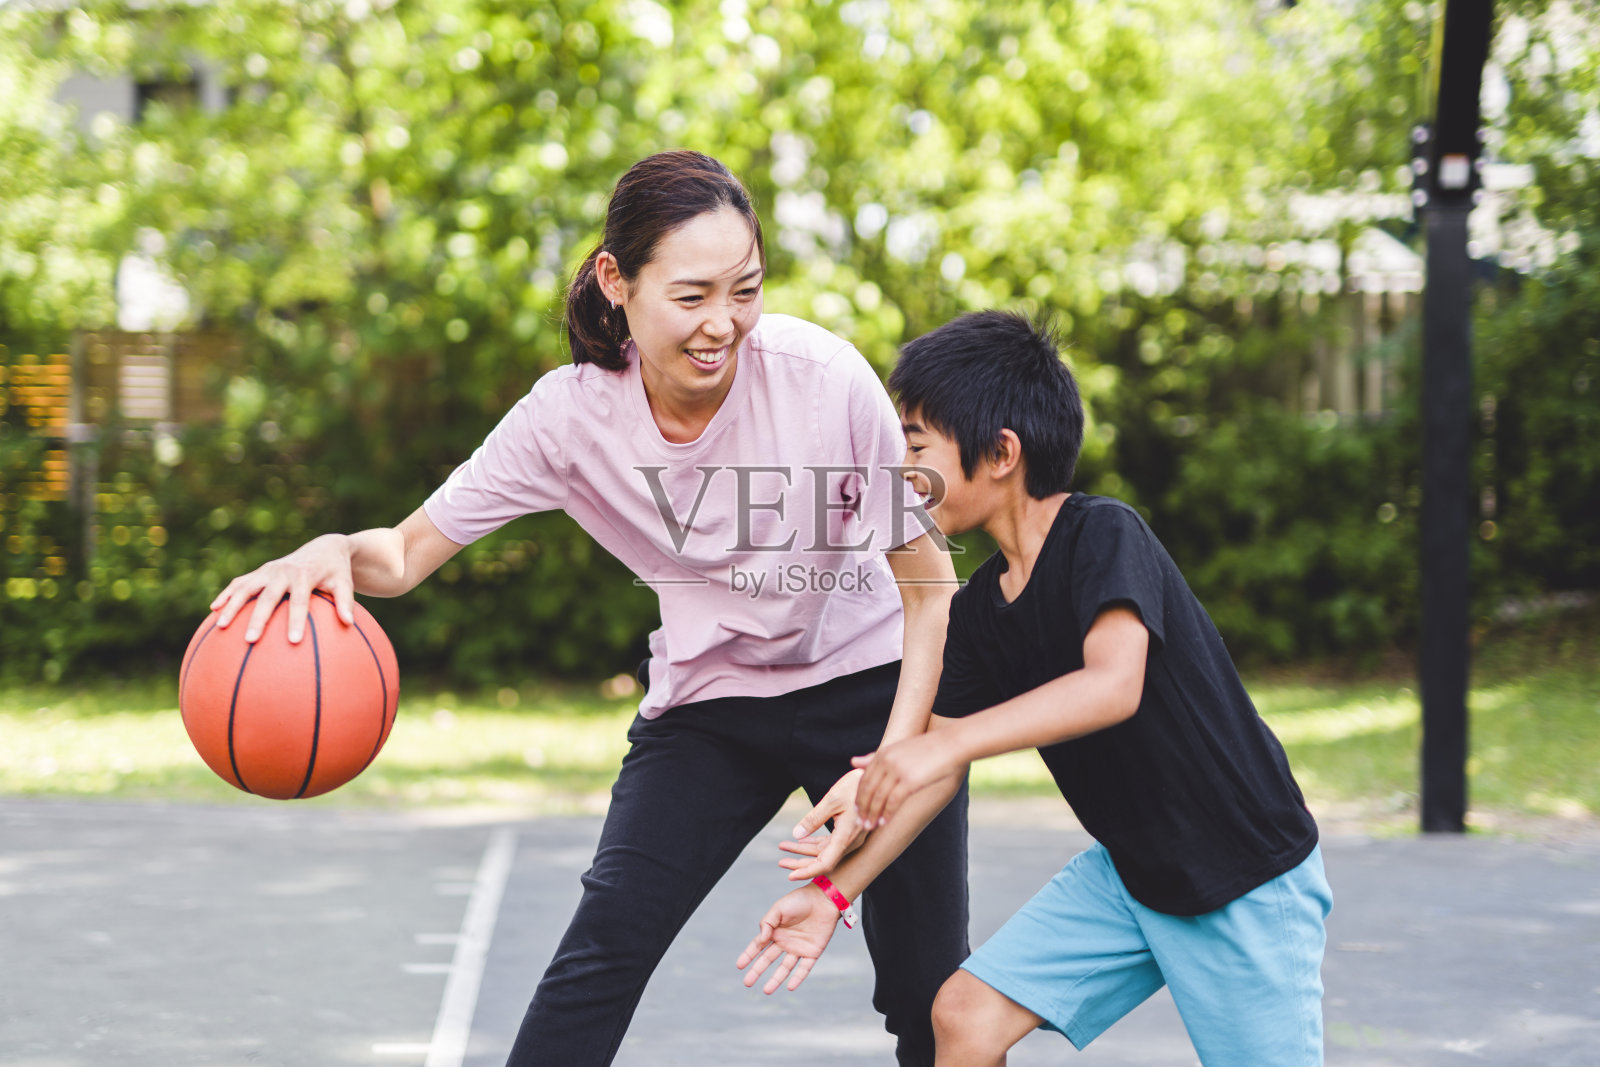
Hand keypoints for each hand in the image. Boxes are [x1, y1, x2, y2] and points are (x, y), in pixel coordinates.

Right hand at [210, 533, 355, 643]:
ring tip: (220, 626)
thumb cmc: (336, 571)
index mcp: (304, 576)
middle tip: (250, 640)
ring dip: (232, 605)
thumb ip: (345, 601)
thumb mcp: (345, 583)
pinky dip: (226, 594)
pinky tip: (213, 610)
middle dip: (258, 618)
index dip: (296, 620)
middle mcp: (282, 572)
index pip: (299, 601)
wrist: (324, 547)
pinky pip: (238, 583)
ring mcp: (267, 571)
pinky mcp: (259, 572)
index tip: (293, 641)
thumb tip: (348, 623)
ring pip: (245, 588)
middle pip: (267, 597)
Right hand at [736, 884, 838, 994]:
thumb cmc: (800, 900)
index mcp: (775, 931)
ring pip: (785, 968)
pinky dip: (798, 978)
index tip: (739, 966)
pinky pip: (804, 968)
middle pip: (768, 960)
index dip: (748, 956)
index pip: (758, 946)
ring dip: (776, 979)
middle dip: (757, 971)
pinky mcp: (813, 952)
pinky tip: (790, 986)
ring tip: (766, 991)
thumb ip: (767, 923)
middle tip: (747, 983)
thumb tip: (761, 939)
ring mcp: (798, 949)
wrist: (824, 898)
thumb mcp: (779, 908)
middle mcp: (785, 942)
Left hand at [778, 769, 869, 879]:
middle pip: (823, 860)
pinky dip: (815, 843)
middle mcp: (851, 841)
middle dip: (801, 862)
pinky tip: (801, 841)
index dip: (807, 871)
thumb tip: (796, 835)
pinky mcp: (851, 831)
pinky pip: (831, 843)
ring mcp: (852, 837)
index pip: (825, 863)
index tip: (790, 876)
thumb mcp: (832, 799)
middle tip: (780, 863)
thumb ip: (814, 818)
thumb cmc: (856, 786)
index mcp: (846, 837)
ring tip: (784, 847)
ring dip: (805, 851)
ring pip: (826, 851)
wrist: (877, 778)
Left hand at [851, 732, 962, 828]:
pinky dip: (887, 814)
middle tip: (860, 823)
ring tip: (869, 827)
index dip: (859, 796)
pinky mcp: (910, 780)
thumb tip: (853, 762)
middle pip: (868, 789)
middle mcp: (887, 760)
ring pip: (878, 797)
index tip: (857, 810)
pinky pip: (893, 801)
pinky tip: (884, 823)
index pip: (864, 779)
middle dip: (863, 808)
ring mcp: (897, 770)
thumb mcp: (899, 750)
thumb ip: (876, 758)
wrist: (950, 744)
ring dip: (872, 814)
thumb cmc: (927, 749)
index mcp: (883, 753)